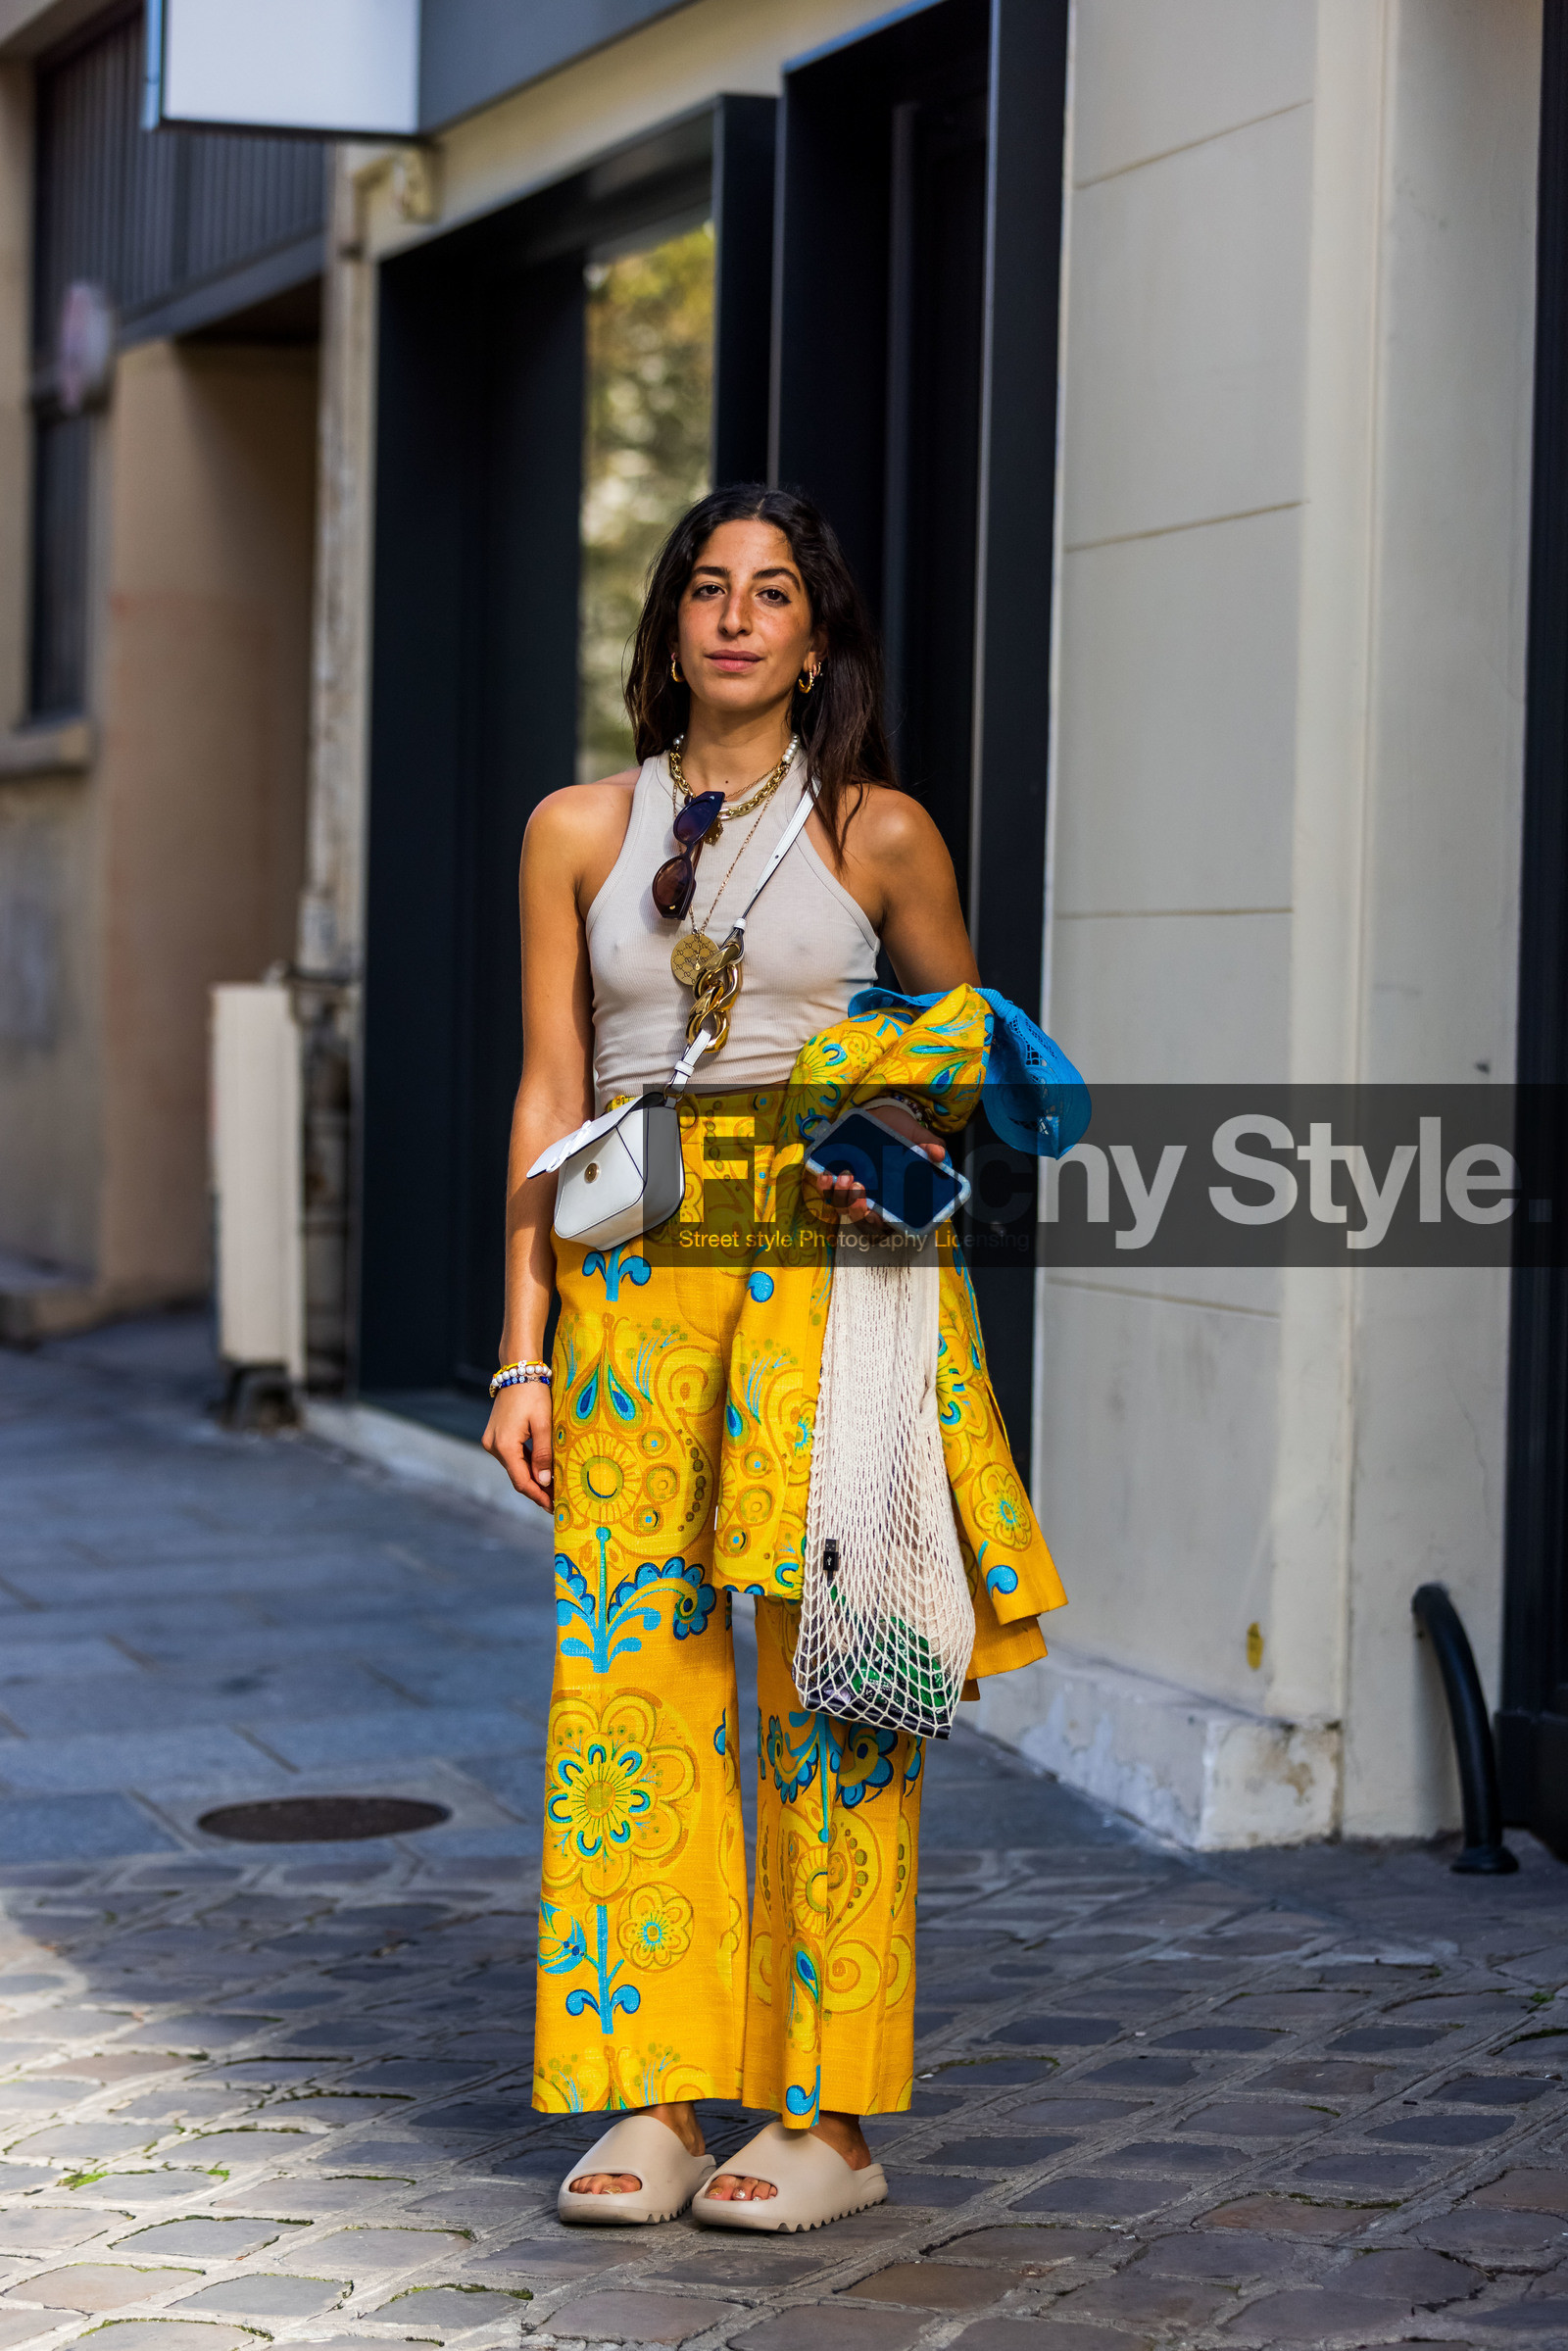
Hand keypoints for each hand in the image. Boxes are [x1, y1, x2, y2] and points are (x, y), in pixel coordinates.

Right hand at [481, 1378, 553, 1508]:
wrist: (518, 1371)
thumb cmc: (533, 1394)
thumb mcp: (544, 1424)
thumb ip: (544, 1454)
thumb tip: (545, 1481)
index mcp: (504, 1446)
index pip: (521, 1481)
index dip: (538, 1496)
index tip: (552, 1507)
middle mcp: (493, 1446)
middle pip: (516, 1476)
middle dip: (536, 1489)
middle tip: (556, 1501)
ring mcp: (492, 1441)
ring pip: (514, 1467)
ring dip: (532, 1477)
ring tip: (553, 1487)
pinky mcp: (495, 1436)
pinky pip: (511, 1456)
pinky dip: (526, 1464)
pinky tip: (541, 1470)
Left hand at [805, 1102, 950, 1235]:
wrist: (881, 1115)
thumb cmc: (901, 1132)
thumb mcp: (917, 1136)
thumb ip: (929, 1144)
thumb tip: (939, 1154)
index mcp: (895, 1200)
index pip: (887, 1224)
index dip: (878, 1224)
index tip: (875, 1214)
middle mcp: (873, 1200)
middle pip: (861, 1221)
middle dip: (856, 1211)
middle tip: (859, 1188)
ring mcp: (854, 1192)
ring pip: (843, 1208)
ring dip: (840, 1197)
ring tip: (845, 1176)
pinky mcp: (838, 1179)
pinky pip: (827, 1191)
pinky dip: (824, 1185)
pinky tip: (826, 1174)